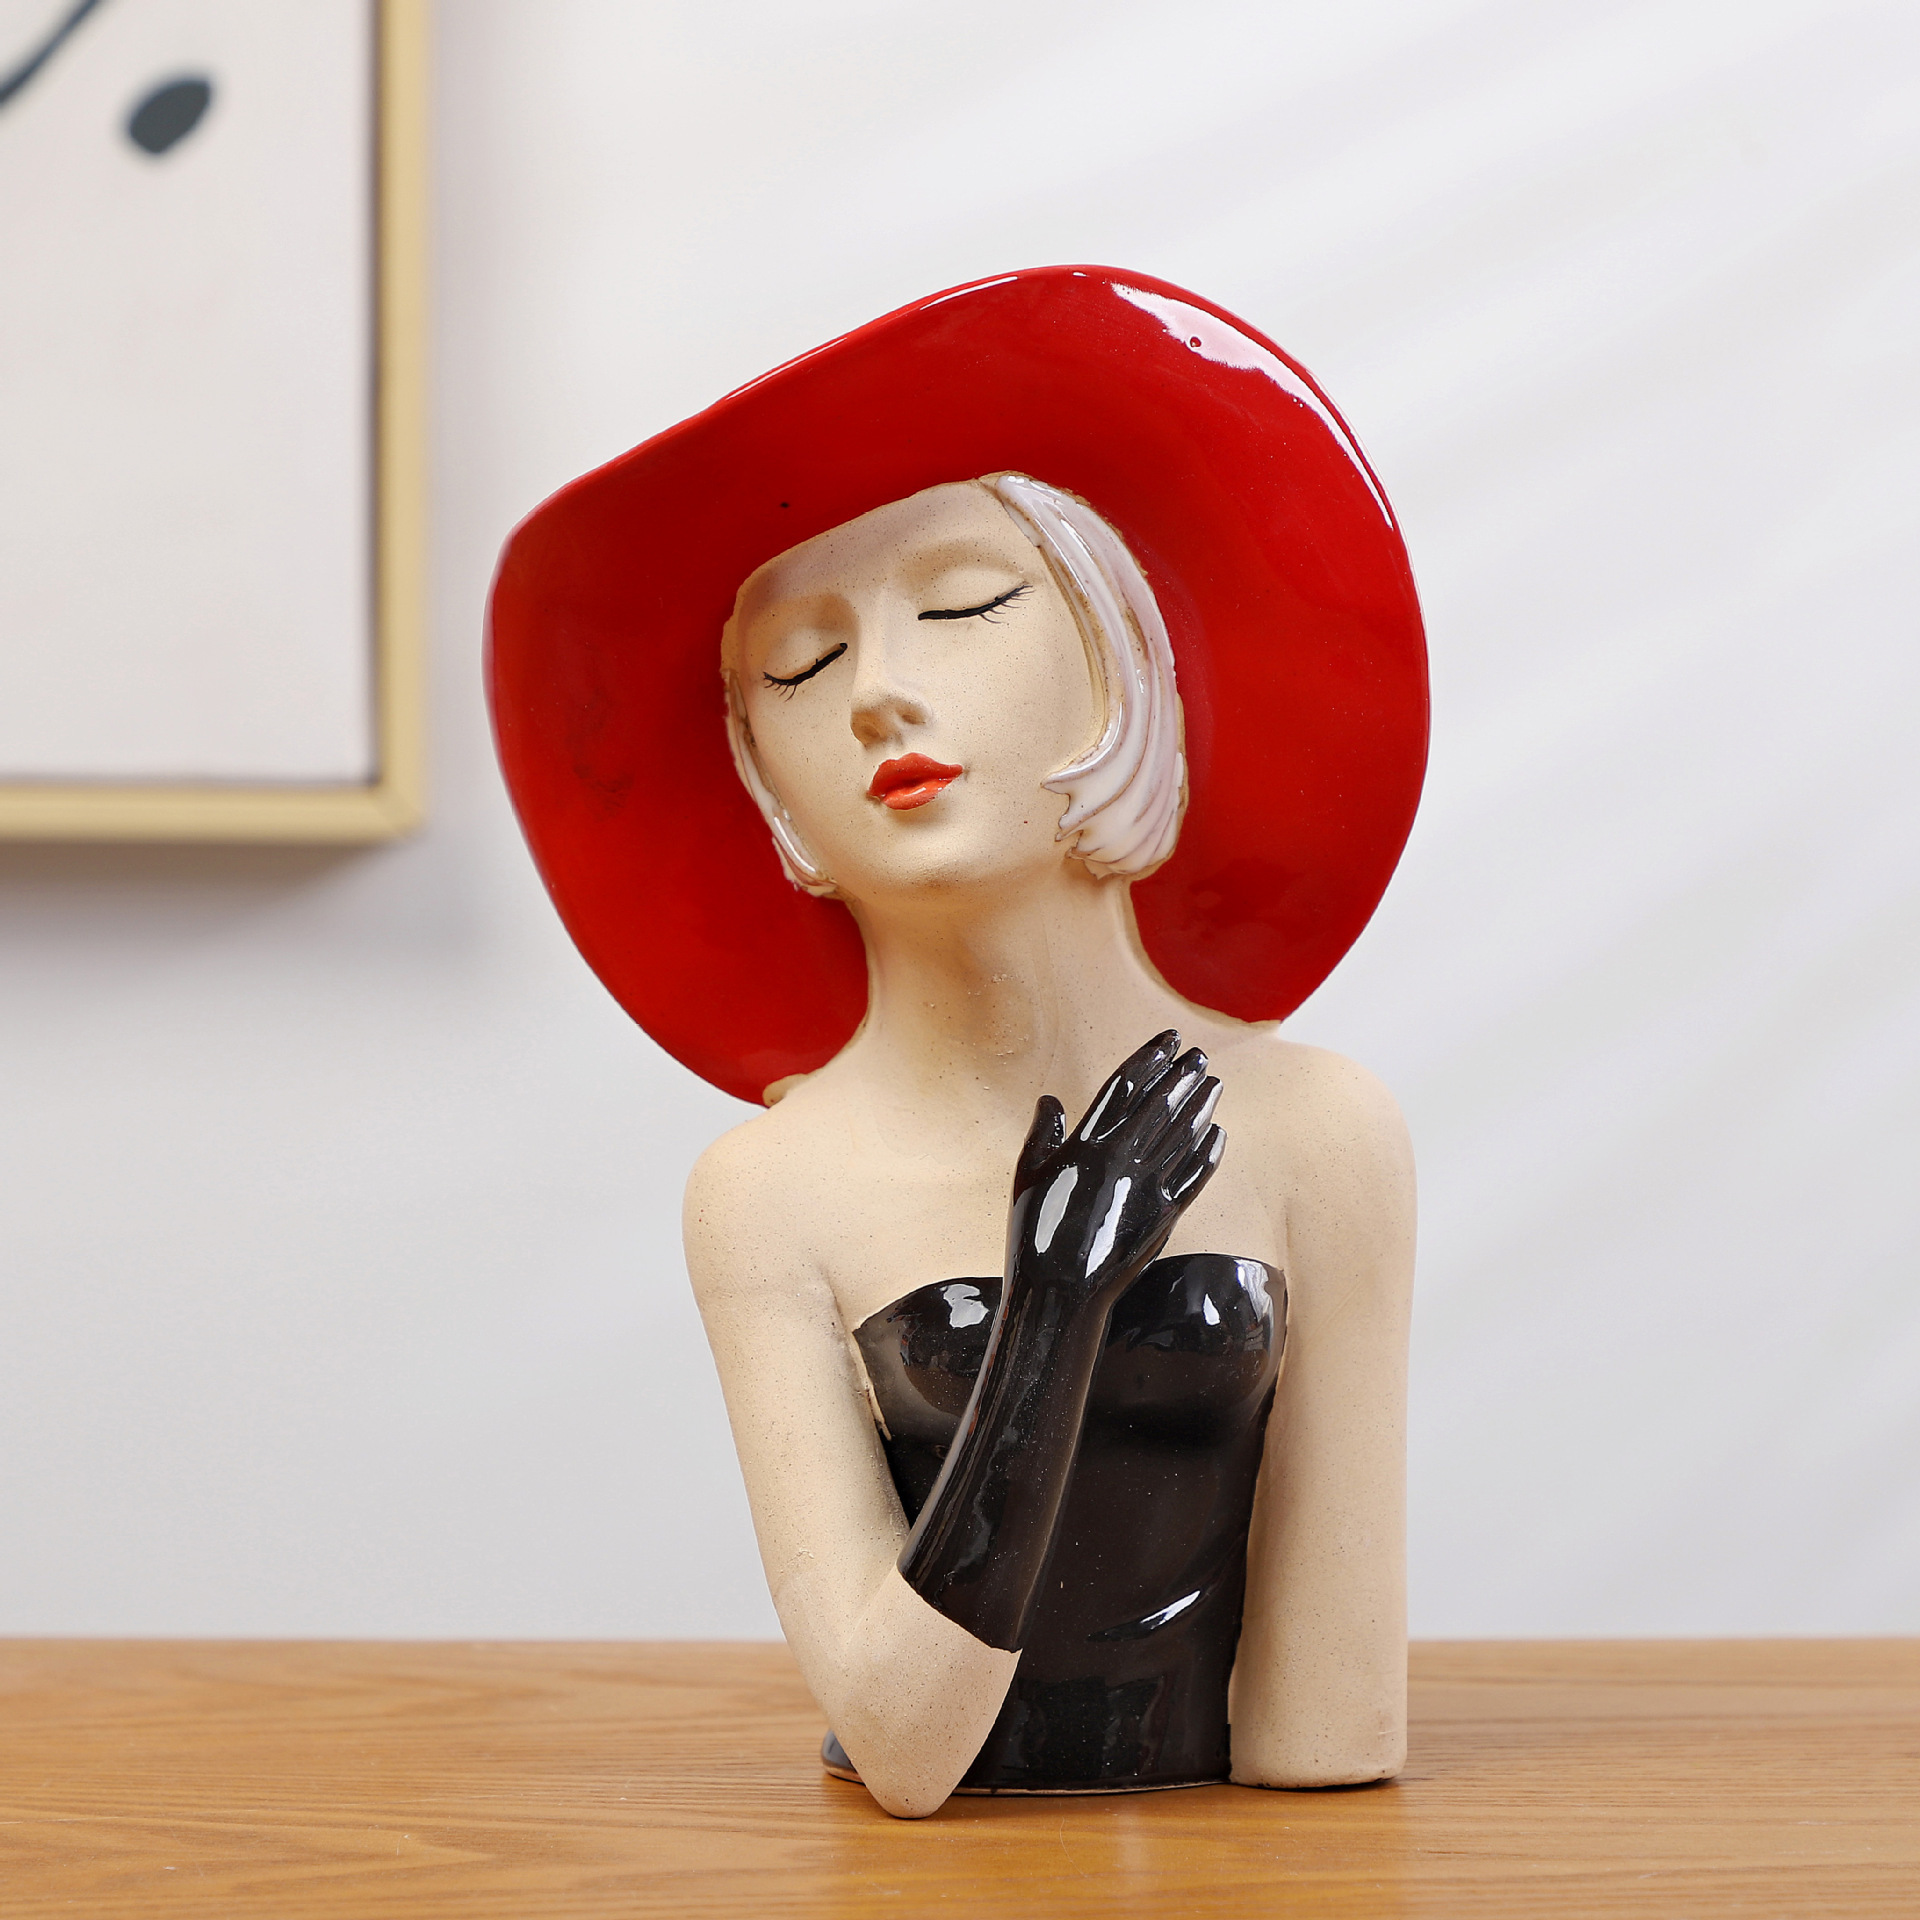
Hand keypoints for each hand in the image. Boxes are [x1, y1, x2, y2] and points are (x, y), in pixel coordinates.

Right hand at [1004, 1030, 1224, 1315]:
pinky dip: (1208, 1153)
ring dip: (1200, 1106)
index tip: (1168, 1040)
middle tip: (1200, 1055)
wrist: (1059, 1294)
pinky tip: (1218, 1134)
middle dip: (1182, 1076)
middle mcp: (1119, 1160)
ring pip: (1182, 1136)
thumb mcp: (1027, 1178)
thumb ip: (1042, 1135)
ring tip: (1214, 1083)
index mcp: (1085, 1144)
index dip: (1149, 1058)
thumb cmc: (1035, 1234)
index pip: (1124, 1086)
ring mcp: (1145, 1188)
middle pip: (1160, 1105)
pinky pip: (1193, 1177)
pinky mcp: (1164, 1216)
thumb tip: (1051, 1100)